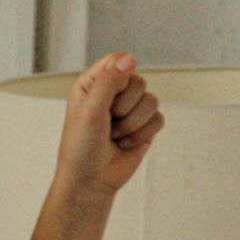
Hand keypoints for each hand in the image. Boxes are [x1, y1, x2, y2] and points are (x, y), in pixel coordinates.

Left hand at [55, 51, 165, 204]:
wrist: (90, 181)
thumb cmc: (81, 147)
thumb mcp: (90, 111)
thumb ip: (108, 83)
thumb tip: (129, 59)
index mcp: (93, 83)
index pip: (117, 61)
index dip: (119, 78)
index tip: (107, 99)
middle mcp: (113, 92)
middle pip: (139, 81)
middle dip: (124, 107)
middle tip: (107, 123)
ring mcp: (131, 109)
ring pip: (152, 101)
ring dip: (132, 124)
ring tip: (114, 136)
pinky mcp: (145, 125)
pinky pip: (158, 118)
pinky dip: (142, 134)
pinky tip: (125, 144)